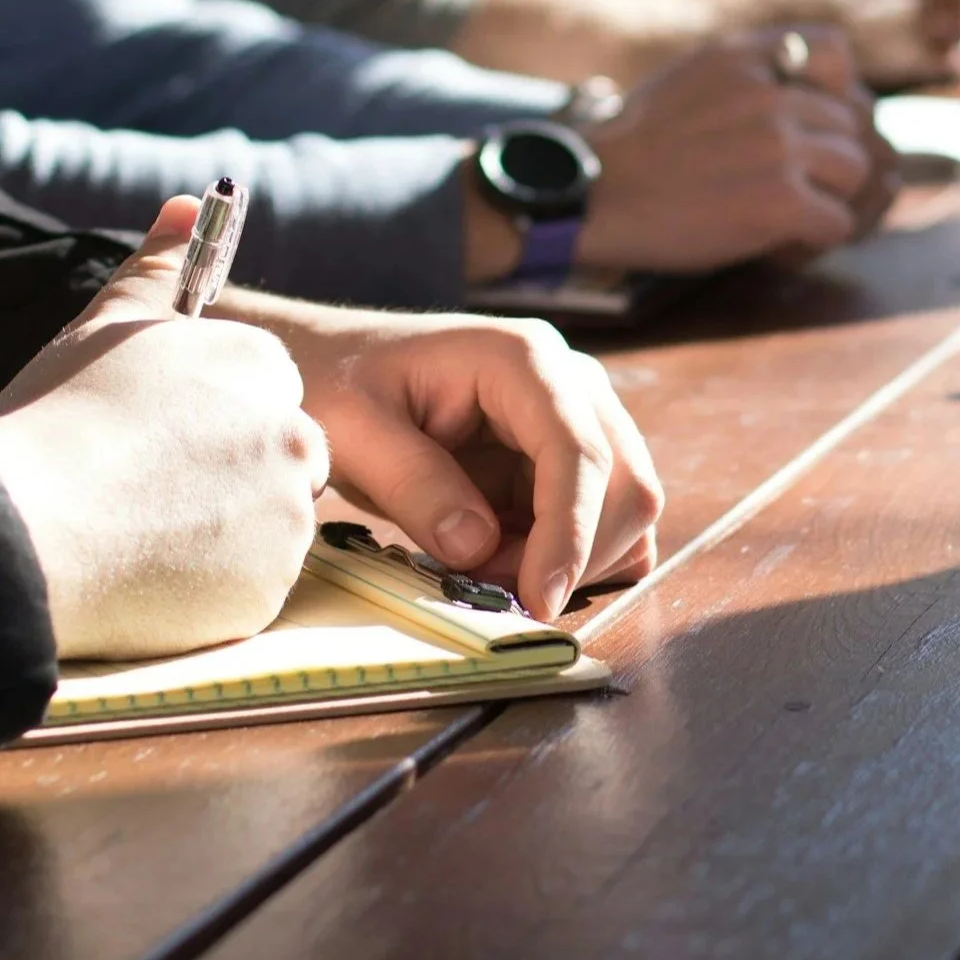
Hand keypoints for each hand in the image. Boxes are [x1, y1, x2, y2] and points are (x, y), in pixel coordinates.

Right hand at [0, 197, 329, 659]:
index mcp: (261, 367)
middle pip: (280, 460)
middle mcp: (293, 437)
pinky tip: (147, 574)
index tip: (157, 440)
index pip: (264, 394)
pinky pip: (250, 588)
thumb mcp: (106, 325)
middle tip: (147, 491)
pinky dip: (210, 587)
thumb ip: (159, 266)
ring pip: (268, 526)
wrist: (24, 527)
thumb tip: (188, 203)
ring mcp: (287, 518)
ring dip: (221, 532)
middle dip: (228, 476)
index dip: (208, 421)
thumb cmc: (57, 418)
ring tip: (138, 531)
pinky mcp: (270, 590)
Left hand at [226, 302, 664, 620]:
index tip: (539, 599)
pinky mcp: (569, 459)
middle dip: (572, 555)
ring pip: (626, 509)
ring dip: (571, 561)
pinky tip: (508, 561)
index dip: (569, 532)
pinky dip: (572, 558)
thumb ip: (415, 485)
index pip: (578, 451)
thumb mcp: (353, 431)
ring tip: (485, 569)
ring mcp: (577, 419)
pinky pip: (605, 522)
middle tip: (489, 589)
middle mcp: (570, 383)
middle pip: (626, 484)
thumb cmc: (337, 383)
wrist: (333, 366)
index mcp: (521, 359)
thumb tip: (478, 548)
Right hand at [573, 26, 898, 273]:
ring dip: (829, 201)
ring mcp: (778, 145)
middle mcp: (769, 92)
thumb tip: (810, 98)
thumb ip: (748, 76)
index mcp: (745, 54)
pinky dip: (814, 242)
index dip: (835, 93)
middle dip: (831, 161)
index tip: (807, 125)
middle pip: (852, 123)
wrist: (589, 195)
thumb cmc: (635, 149)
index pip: (835, 52)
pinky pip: (838, 224)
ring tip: (787, 219)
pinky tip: (777, 245)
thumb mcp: (690, 77)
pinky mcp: (779, 201)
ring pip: (856, 172)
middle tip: (795, 190)